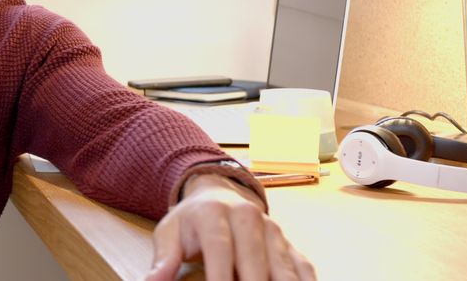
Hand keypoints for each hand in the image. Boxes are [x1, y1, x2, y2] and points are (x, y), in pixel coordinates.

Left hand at [144, 174, 315, 280]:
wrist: (218, 193)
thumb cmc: (191, 220)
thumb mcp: (168, 232)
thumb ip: (164, 258)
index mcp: (213, 213)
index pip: (219, 249)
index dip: (220, 277)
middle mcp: (248, 218)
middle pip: (255, 261)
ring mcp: (273, 231)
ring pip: (283, 267)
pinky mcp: (289, 244)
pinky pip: (303, 268)